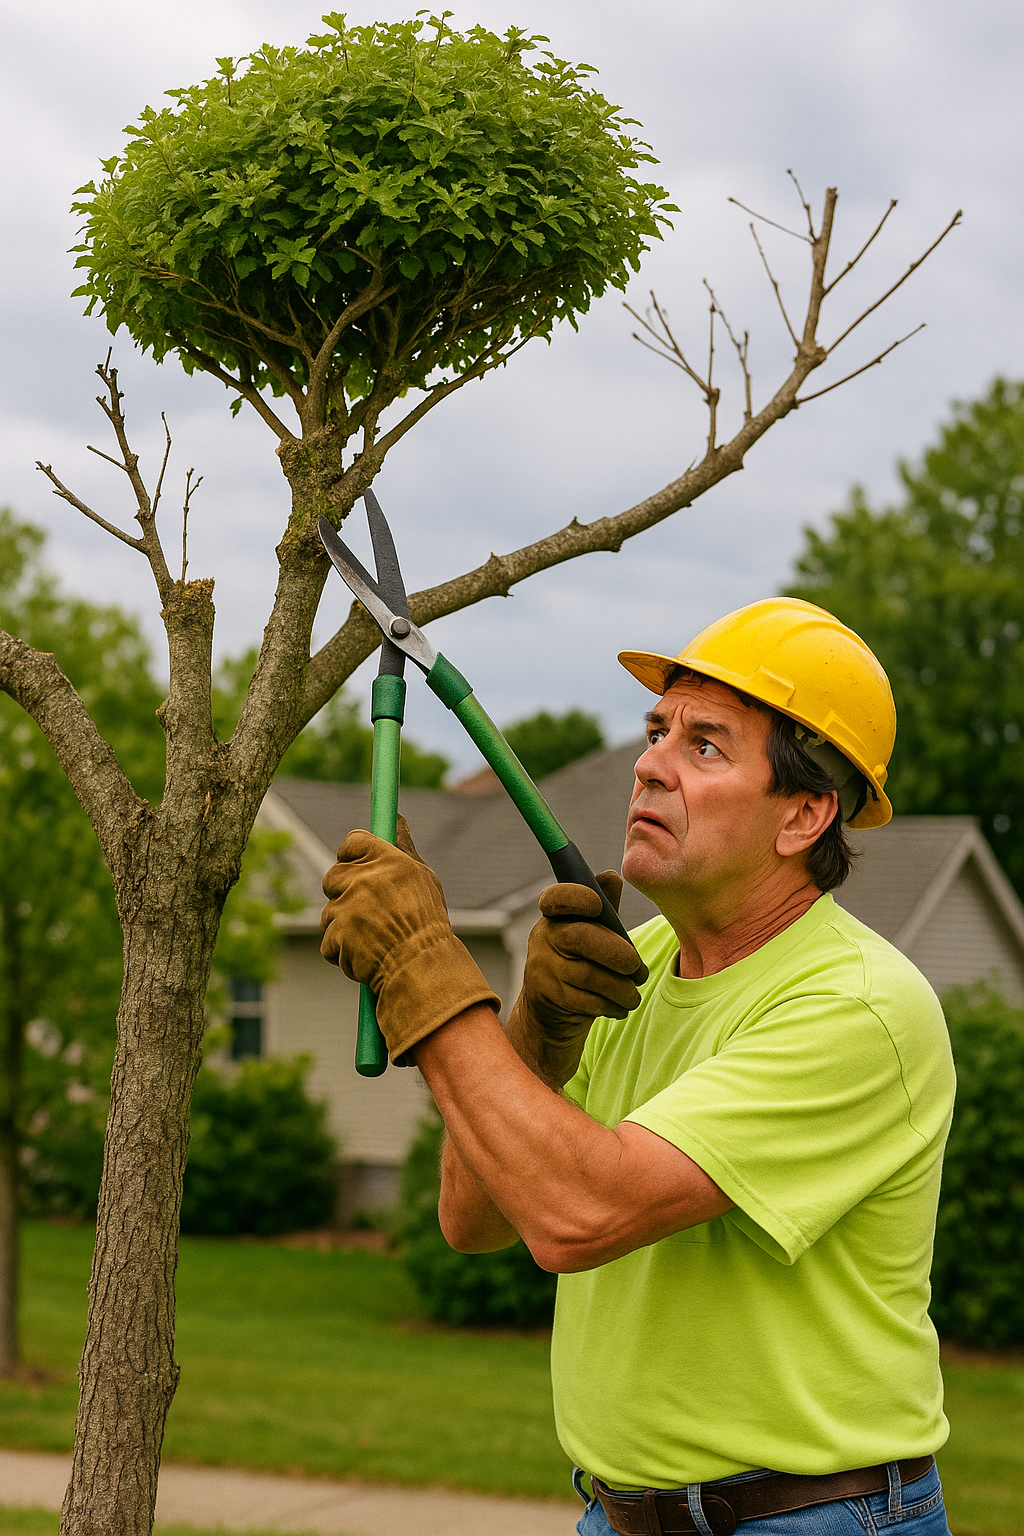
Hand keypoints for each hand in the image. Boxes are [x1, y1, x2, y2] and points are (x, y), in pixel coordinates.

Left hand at [320, 814, 498, 1064]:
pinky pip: (329, 940)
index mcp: (388, 861)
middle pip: (334, 875)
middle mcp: (365, 880)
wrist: (423, 969)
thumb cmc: (427, 923)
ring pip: (330, 911)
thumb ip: (402, 847)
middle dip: (344, 893)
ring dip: (344, 926)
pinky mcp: (336, 936)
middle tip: (366, 911)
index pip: (354, 840)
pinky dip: (342, 950)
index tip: (355, 865)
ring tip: (373, 939)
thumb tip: (396, 817)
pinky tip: (365, 954)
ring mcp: (347, 909)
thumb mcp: (422, 879)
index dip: (351, 854)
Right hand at [506, 872, 647, 1087]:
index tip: (598, 904)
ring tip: (634, 995)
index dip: (576, 897)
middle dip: (618, 954)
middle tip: (640, 971)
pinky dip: (610, 1005)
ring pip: (587, 975)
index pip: (556, 898)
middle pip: (579, 937)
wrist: (552, 1012)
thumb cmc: (581, 962)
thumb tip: (612, 876)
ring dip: (621, 988)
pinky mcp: (546, 996)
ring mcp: (541, 968)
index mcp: (554, 916)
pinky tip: (620, 1007)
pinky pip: (584, 1001)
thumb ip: (604, 905)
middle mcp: (542, 938)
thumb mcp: (593, 931)